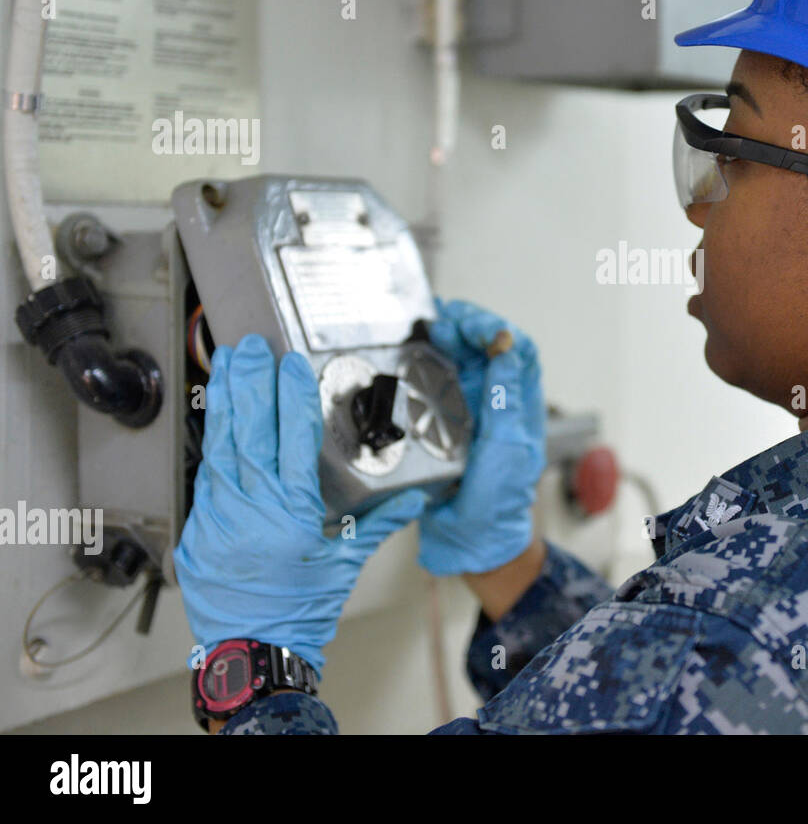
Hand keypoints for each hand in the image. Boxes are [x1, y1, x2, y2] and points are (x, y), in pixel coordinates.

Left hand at [173, 334, 426, 673]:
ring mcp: (218, 518)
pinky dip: (212, 444)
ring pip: (220, 447)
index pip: (292, 438)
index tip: (292, 365)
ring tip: (226, 366)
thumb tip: (413, 501)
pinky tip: (216, 420)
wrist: (254, 655)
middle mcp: (251, 508)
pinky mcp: (198, 531)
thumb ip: (377, 525)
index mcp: (292, 512)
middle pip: (249, 431)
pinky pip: (206, 478)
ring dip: (224, 402)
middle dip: (250, 383)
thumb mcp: (345, 566)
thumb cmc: (302, 613)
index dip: (292, 396)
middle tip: (249, 347)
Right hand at [420, 298, 545, 575]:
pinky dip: (425, 363)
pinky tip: (411, 355)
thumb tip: (506, 347)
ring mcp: (469, 412)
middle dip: (466, 325)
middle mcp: (496, 403)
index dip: (496, 329)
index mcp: (519, 406)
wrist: (471, 542)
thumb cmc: (497, 502)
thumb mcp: (506, 448)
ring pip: (461, 361)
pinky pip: (436, 384)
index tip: (471, 325)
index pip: (518, 351)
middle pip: (487, 348)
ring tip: (426, 328)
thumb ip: (505, 398)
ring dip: (445, 340)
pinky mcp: (443, 424)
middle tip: (441, 319)